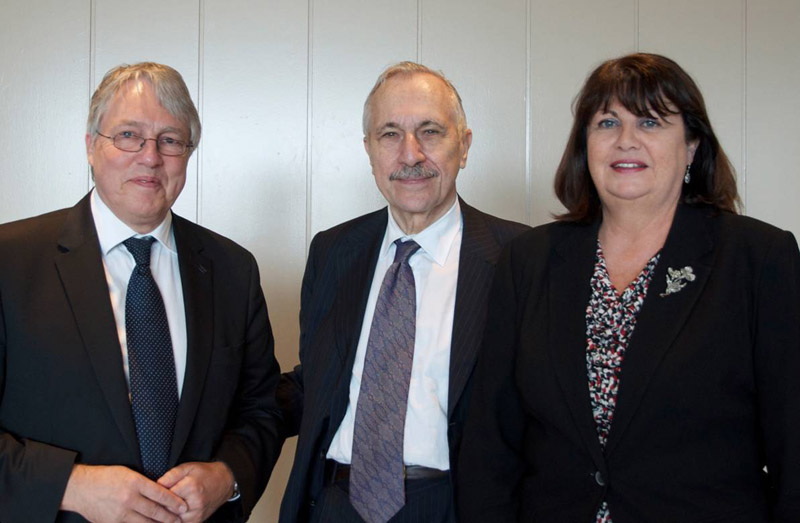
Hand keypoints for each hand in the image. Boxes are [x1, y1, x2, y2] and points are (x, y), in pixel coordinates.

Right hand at [60, 464, 187, 522]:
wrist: (80, 488)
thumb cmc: (105, 477)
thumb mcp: (127, 473)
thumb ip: (143, 484)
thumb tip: (161, 493)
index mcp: (134, 483)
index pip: (160, 494)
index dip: (174, 502)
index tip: (183, 506)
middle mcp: (129, 498)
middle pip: (155, 511)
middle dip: (170, 517)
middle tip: (181, 520)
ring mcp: (120, 513)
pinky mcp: (113, 522)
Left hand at [158, 461, 234, 522]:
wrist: (223, 482)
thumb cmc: (204, 474)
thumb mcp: (187, 467)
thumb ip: (170, 475)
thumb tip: (156, 485)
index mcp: (191, 487)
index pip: (165, 495)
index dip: (156, 494)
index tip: (152, 492)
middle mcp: (195, 503)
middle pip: (167, 509)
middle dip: (159, 505)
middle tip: (154, 501)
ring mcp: (197, 514)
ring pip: (172, 520)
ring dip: (165, 515)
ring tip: (161, 507)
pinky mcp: (197, 521)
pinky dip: (173, 520)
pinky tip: (170, 514)